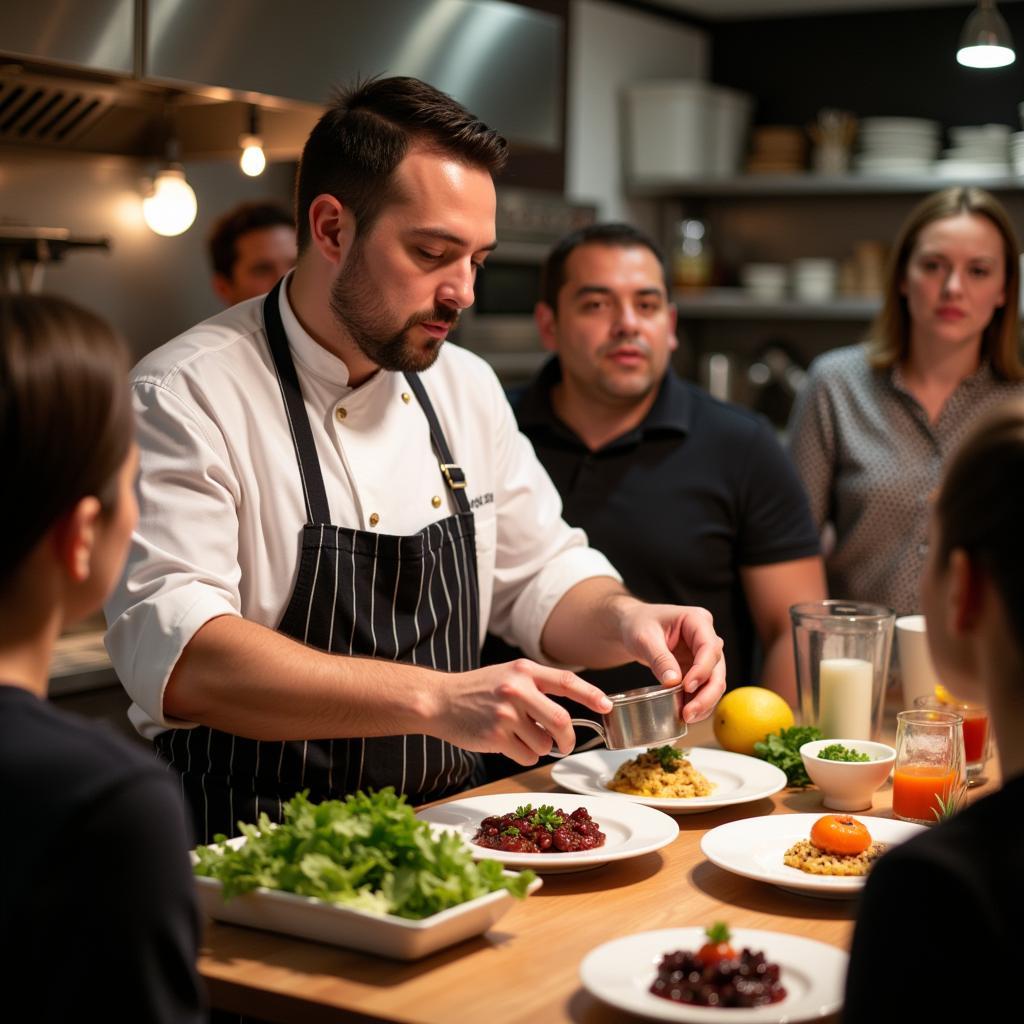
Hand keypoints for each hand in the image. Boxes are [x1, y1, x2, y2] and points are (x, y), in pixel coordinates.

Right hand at [432, 660, 612, 764]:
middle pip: (561, 721)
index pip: (566, 681)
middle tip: (566, 745)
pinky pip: (526, 755)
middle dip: (568, 739)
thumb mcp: (508, 676)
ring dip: (538, 746)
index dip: (591, 695)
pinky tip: (506, 743)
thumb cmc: (477, 690)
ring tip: (517, 735)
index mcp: (524, 670)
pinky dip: (523, 755)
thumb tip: (568, 716)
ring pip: (543, 742)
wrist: (440, 700)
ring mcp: (506, 713)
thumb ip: (537, 688)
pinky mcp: (496, 735)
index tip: (606, 706)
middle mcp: (516, 689)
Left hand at [615, 600, 725, 722]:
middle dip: (706, 694)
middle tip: (689, 712)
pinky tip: (686, 713)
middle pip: (717, 668)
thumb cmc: (638, 624)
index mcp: (698, 620)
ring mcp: (704, 654)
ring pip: (714, 681)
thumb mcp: (644, 638)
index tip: (687, 687)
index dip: (702, 670)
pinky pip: (703, 687)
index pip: (709, 647)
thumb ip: (659, 658)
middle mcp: (707, 637)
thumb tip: (673, 683)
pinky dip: (697, 701)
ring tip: (686, 717)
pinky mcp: (697, 668)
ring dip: (704, 702)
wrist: (633, 625)